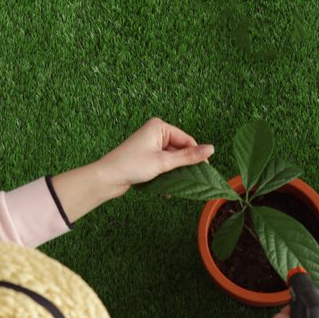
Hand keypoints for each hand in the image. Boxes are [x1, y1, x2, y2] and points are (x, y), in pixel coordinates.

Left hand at [92, 118, 213, 198]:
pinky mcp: (147, 158)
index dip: (196, 156)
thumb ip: (188, 157)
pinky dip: (167, 177)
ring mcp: (151, 146)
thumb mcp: (164, 162)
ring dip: (176, 175)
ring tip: (177, 187)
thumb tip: (211, 149)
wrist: (107, 178)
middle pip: (180, 151)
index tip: (205, 172)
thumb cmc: (132, 165)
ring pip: (173, 161)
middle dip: (184, 167)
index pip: (187, 140)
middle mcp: (156, 134)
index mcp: (160, 127)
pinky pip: (164, 166)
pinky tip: (167, 190)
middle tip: (192, 182)